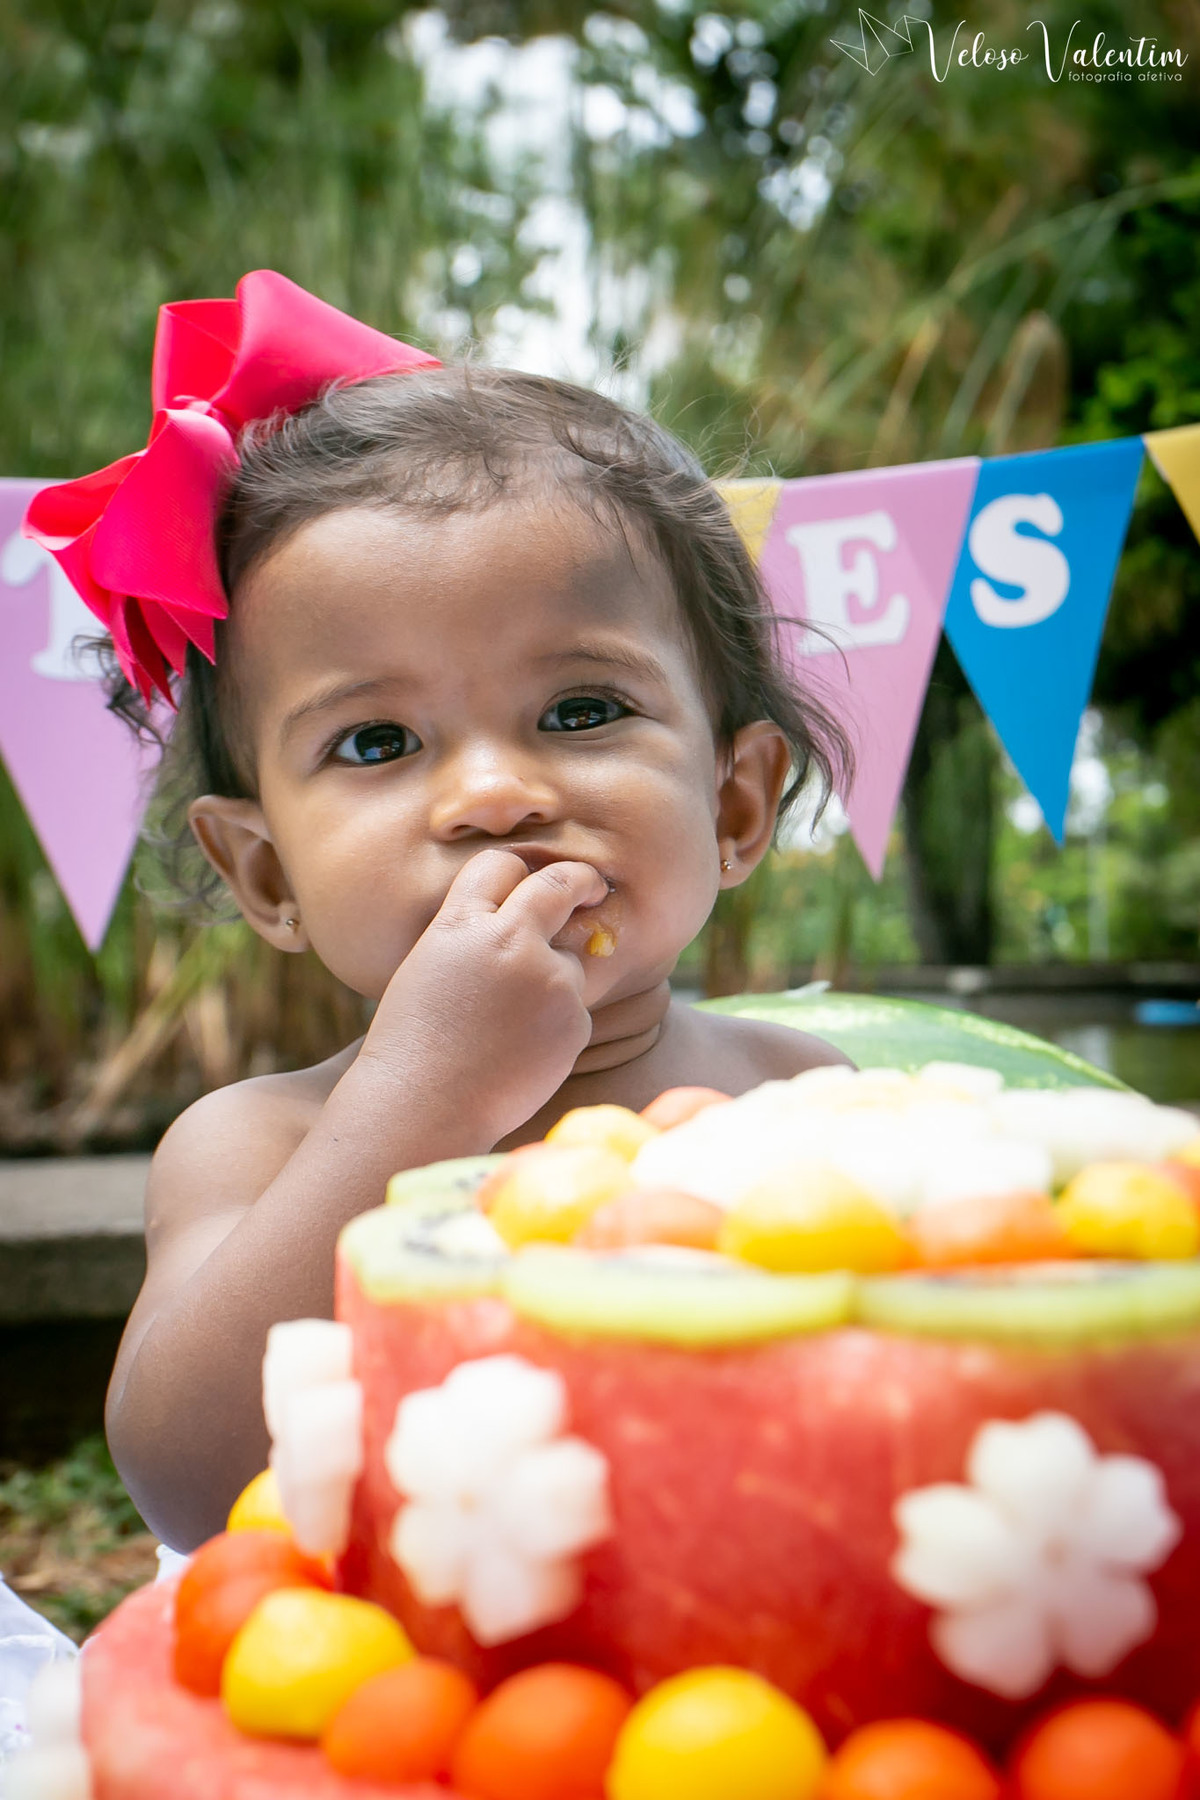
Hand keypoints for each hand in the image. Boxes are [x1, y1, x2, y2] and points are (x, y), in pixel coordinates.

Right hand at [359, 849, 607, 1142]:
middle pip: (559, 884)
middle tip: (592, 886)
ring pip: (570, 961)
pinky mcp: (574, 1017)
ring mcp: (547, 977)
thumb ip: (472, 936)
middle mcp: (508, 939)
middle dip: (581, 880)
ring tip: (507, 1028)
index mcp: (460, 924)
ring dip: (553, 981)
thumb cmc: (414, 1045)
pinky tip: (519, 1052)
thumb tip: (521, 918)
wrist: (425, 1107)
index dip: (516, 873)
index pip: (501, 865)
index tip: (534, 879)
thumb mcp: (429, 967)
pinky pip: (575, 1009)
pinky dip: (557, 1026)